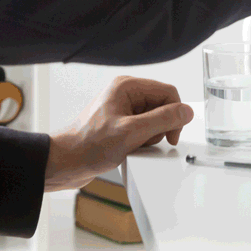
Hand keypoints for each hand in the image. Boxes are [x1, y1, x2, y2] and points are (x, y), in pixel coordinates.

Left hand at [45, 76, 193, 190]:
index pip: (168, 92)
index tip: (172, 134)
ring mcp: (123, 109)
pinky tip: (130, 149)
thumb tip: (186, 112)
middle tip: (148, 141)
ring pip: (155, 119)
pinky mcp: (121, 124)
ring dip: (151, 136)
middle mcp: (126, 94)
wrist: (64, 164)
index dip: (175, 113)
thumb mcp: (131, 133)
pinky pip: (144, 129)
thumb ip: (163, 120)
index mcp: (127, 86)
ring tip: (133, 146)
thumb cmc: (88, 146)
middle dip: (160, 127)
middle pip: (163, 106)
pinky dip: (142, 141)